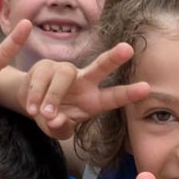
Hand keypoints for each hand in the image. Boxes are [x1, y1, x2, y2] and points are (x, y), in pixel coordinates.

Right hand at [20, 43, 150, 139]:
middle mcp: (84, 81)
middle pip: (99, 67)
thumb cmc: (53, 118)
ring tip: (44, 114)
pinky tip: (32, 109)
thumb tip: (55, 120)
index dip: (130, 93)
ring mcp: (64, 71)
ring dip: (53, 96)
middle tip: (128, 49)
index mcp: (94, 100)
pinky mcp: (44, 67)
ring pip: (63, 76)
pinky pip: (40, 79)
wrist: (31, 105)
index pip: (114, 96)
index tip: (147, 88)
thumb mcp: (58, 129)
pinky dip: (35, 95)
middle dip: (113, 58)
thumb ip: (60, 128)